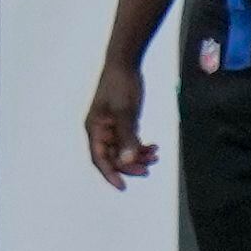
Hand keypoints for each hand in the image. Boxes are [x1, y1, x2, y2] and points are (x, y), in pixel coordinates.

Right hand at [85, 59, 157, 187]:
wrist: (125, 64)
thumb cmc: (120, 86)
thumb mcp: (125, 112)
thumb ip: (127, 137)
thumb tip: (128, 160)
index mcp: (95, 128)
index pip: (99, 157)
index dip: (110, 173)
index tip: (123, 186)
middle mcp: (101, 130)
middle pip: (113, 156)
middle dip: (130, 164)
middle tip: (148, 169)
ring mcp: (112, 126)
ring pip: (123, 150)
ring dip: (138, 156)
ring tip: (155, 156)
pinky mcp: (122, 122)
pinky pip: (130, 141)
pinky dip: (141, 146)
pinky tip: (154, 147)